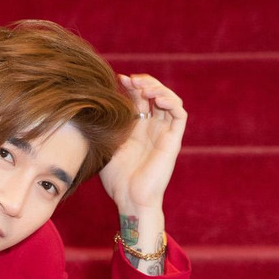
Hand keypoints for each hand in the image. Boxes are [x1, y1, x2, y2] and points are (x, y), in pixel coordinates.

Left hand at [99, 73, 187, 212]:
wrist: (129, 199)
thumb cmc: (116, 179)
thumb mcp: (107, 145)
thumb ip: (109, 125)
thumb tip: (99, 103)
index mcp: (137, 128)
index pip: (139, 98)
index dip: (131, 85)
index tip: (118, 79)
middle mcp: (153, 128)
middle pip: (155, 95)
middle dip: (144, 83)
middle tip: (130, 80)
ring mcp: (164, 133)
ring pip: (169, 100)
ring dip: (158, 88)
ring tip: (143, 87)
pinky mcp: (173, 141)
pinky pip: (179, 115)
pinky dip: (171, 102)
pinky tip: (156, 100)